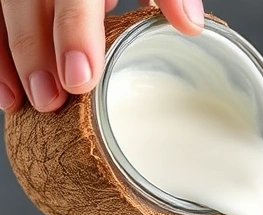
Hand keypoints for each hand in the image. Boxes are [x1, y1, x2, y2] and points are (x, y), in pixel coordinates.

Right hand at [0, 1, 201, 112]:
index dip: (75, 33)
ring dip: (13, 59)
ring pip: (7, 12)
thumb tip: (190, 25)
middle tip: (51, 100)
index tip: (80, 77)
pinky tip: (10, 93)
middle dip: (37, 54)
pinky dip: (2, 55)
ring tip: (27, 104)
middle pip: (31, 4)